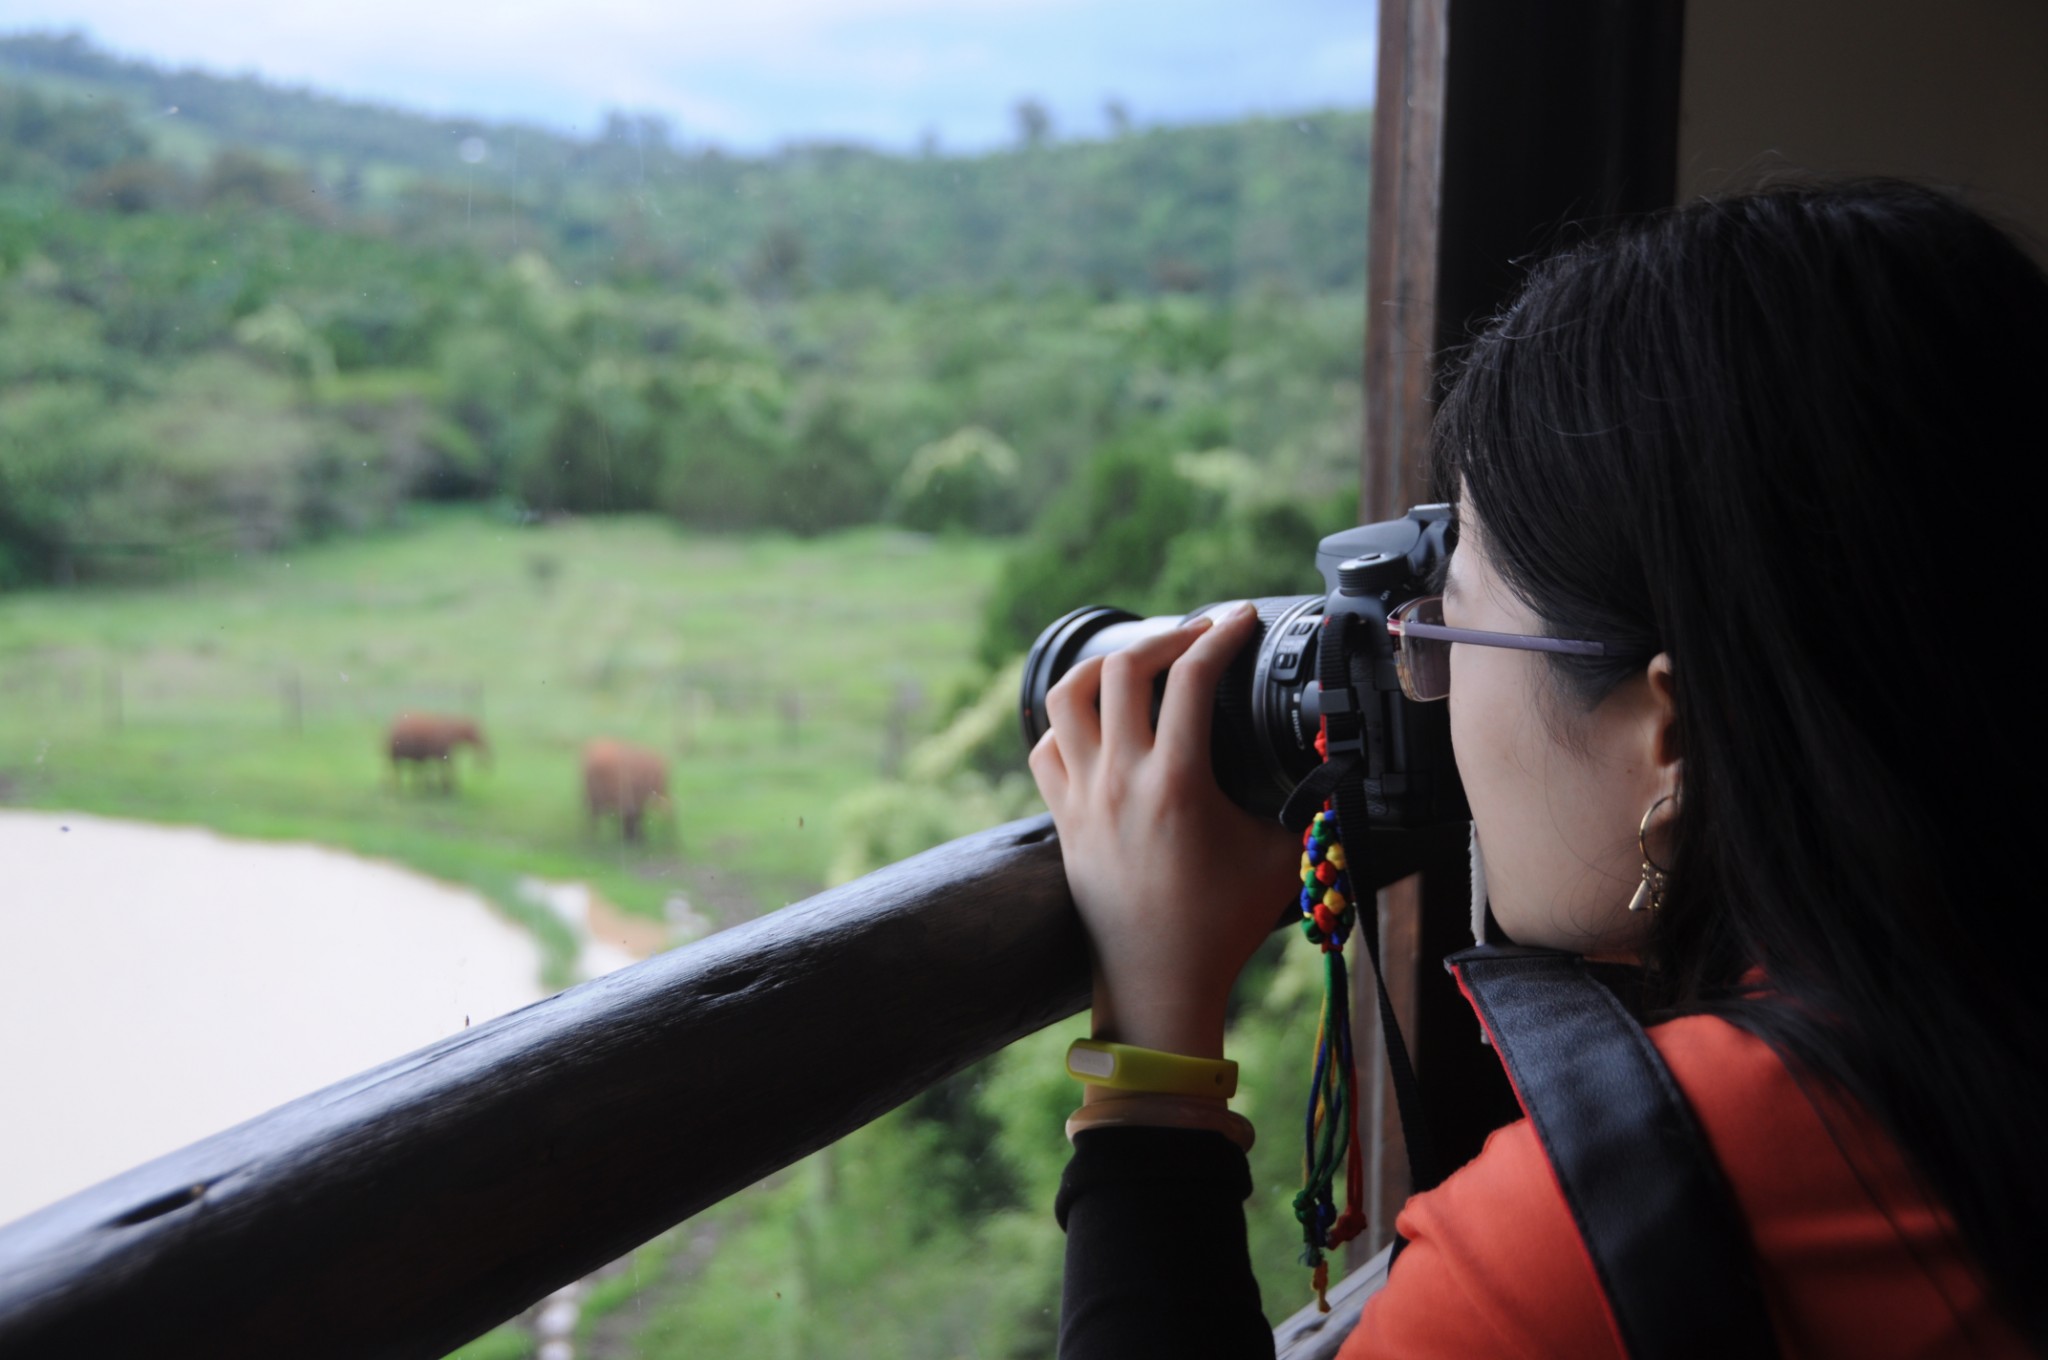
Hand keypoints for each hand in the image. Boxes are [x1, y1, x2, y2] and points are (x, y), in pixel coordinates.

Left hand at [1028, 602, 1303, 1062]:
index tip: (1242, 619)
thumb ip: (1310, 805)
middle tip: (1199, 635)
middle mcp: (1120, 781)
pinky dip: (1070, 719)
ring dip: (1107, 666)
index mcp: (1176, 784)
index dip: (1222, 634)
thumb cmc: (1224, 926)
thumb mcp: (1283, 858)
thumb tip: (1336, 763)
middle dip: (1166, 635)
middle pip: (1124, 667)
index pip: (1193, 679)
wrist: (1158, 983)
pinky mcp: (1063, 817)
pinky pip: (1047, 744)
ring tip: (1143, 661)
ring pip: (1068, 696)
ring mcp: (1082, 797)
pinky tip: (1101, 720)